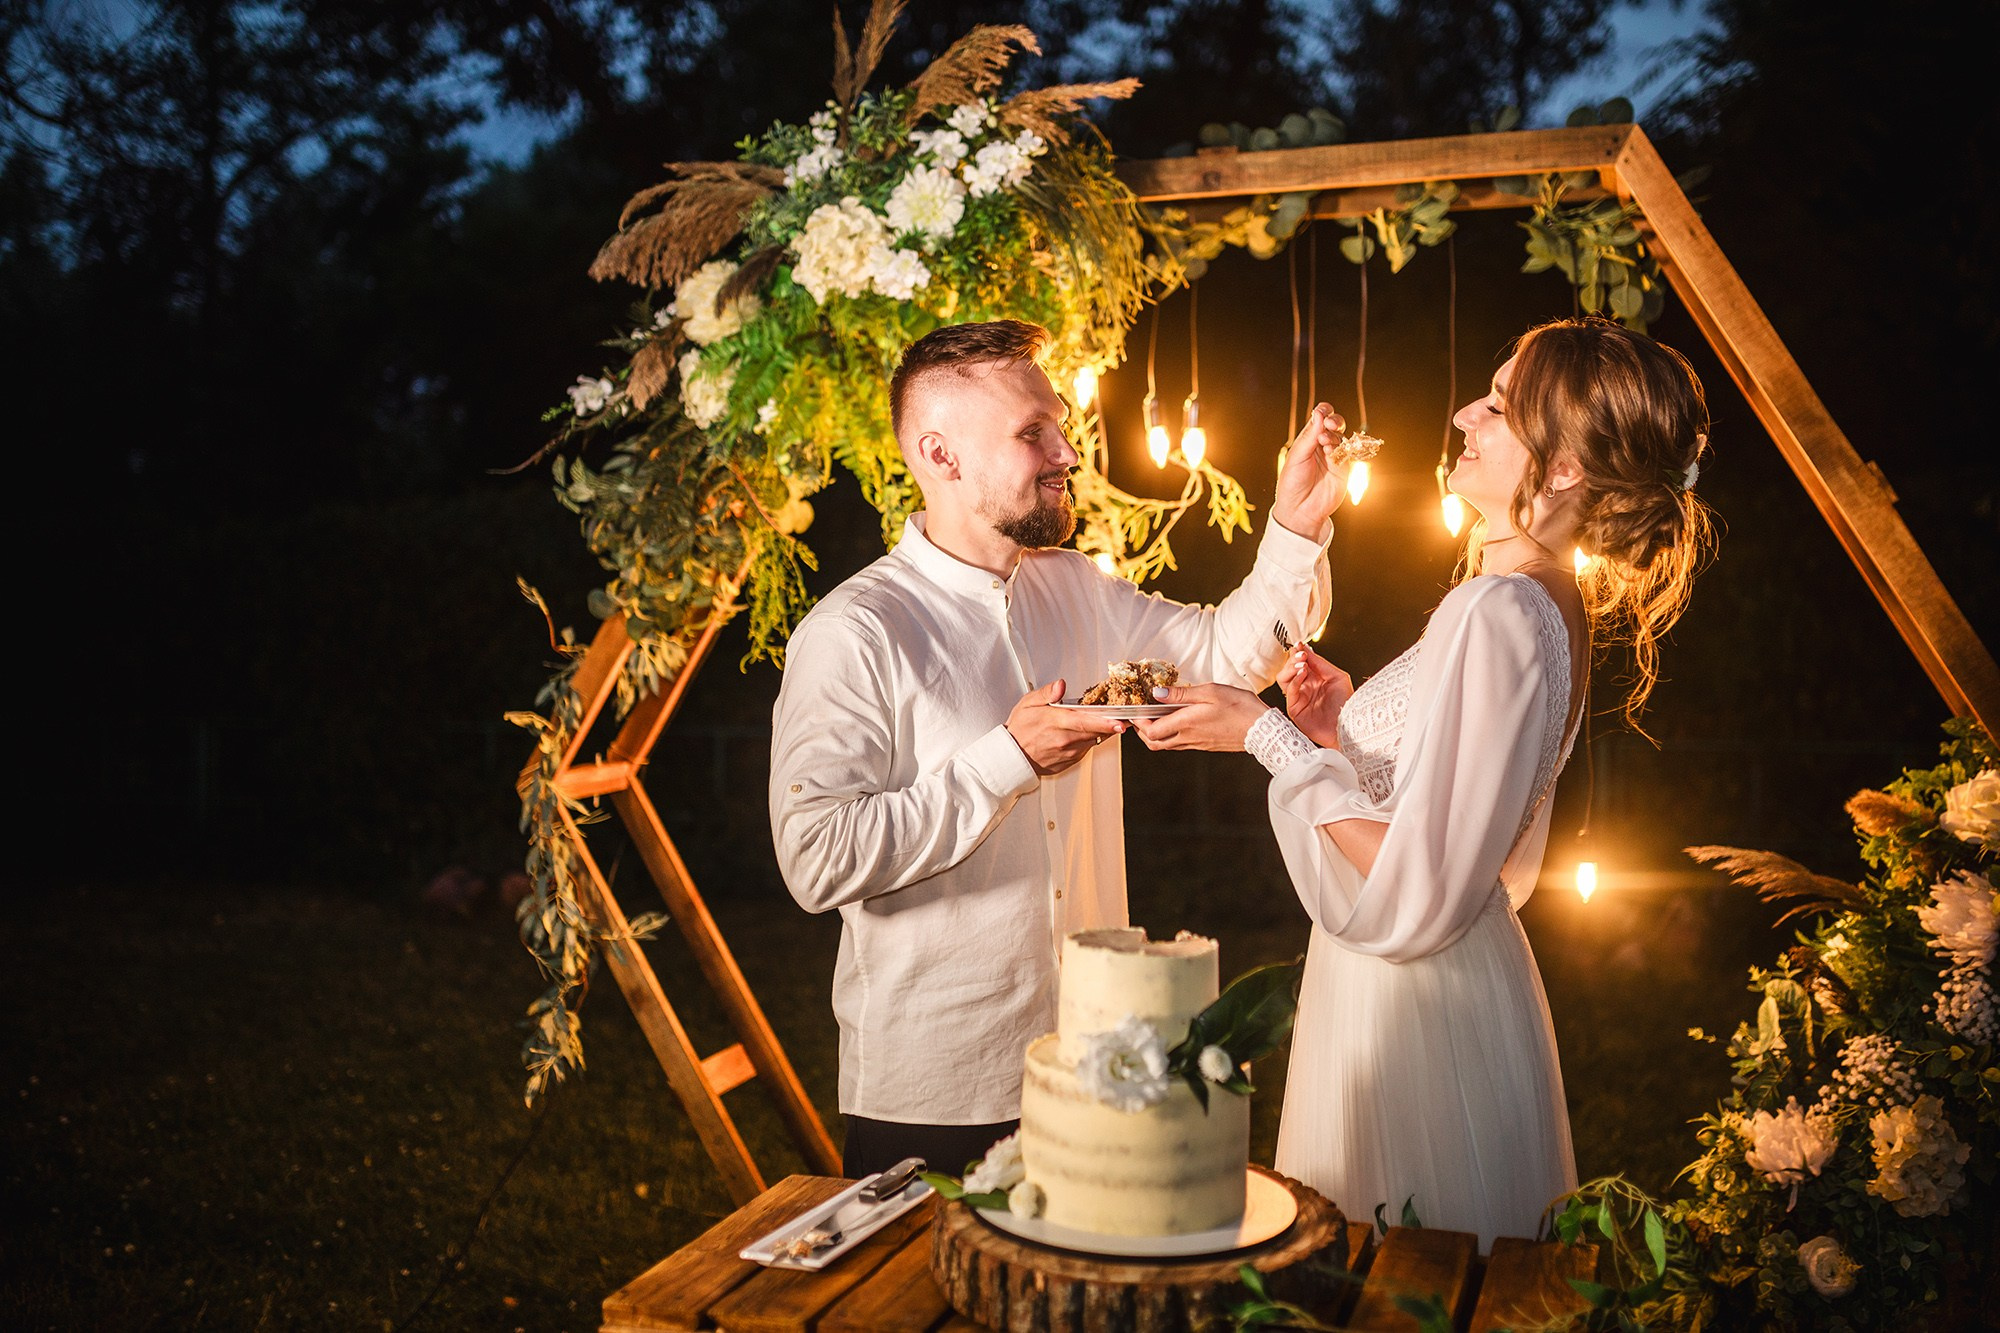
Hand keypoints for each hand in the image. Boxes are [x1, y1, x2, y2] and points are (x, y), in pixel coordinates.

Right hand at [1005, 680, 1123, 775]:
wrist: (1012, 757)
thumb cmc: (1020, 729)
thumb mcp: (1028, 703)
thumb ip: (1046, 693)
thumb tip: (1060, 685)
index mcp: (1056, 722)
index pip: (1086, 722)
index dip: (1105, 722)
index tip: (1121, 722)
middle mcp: (1064, 739)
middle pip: (1095, 731)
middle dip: (1111, 725)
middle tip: (1123, 717)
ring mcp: (1068, 753)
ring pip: (1093, 740)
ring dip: (1101, 731)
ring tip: (1105, 721)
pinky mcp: (1070, 761)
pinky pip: (1086, 749)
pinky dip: (1089, 740)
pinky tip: (1085, 732)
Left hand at [1129, 682, 1269, 751]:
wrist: (1262, 730)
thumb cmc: (1239, 707)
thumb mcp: (1210, 692)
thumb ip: (1182, 694)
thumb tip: (1157, 694)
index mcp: (1186, 724)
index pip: (1151, 731)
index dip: (1139, 723)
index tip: (1136, 711)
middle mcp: (1188, 737)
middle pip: (1154, 744)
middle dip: (1143, 732)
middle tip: (1141, 717)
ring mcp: (1196, 744)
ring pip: (1166, 745)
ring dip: (1156, 734)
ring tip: (1156, 717)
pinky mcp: (1205, 745)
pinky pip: (1180, 744)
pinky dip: (1171, 735)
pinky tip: (1177, 721)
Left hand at [1270, 402, 1349, 538]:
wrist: (1300, 510)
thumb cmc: (1292, 483)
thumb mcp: (1296, 457)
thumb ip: (1308, 436)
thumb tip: (1318, 414)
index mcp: (1308, 440)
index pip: (1319, 419)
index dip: (1323, 411)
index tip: (1322, 411)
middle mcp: (1322, 446)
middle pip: (1335, 425)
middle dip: (1334, 421)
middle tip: (1329, 424)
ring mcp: (1334, 457)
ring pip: (1343, 437)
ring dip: (1335, 436)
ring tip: (1324, 442)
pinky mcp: (1344, 469)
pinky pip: (1348, 453)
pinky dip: (1341, 449)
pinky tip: (1331, 452)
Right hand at [1278, 646, 1351, 747]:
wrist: (1347, 725)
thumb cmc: (1346, 705)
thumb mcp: (1337, 676)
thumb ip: (1320, 663)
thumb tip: (1306, 650)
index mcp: (1315, 679)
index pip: (1300, 663)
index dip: (1298, 653)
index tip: (1299, 645)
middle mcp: (1305, 688)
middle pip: (1289, 669)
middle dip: (1293, 659)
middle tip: (1301, 655)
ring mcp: (1299, 698)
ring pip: (1283, 679)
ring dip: (1290, 669)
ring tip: (1301, 665)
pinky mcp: (1295, 709)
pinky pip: (1290, 691)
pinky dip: (1294, 680)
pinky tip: (1302, 675)